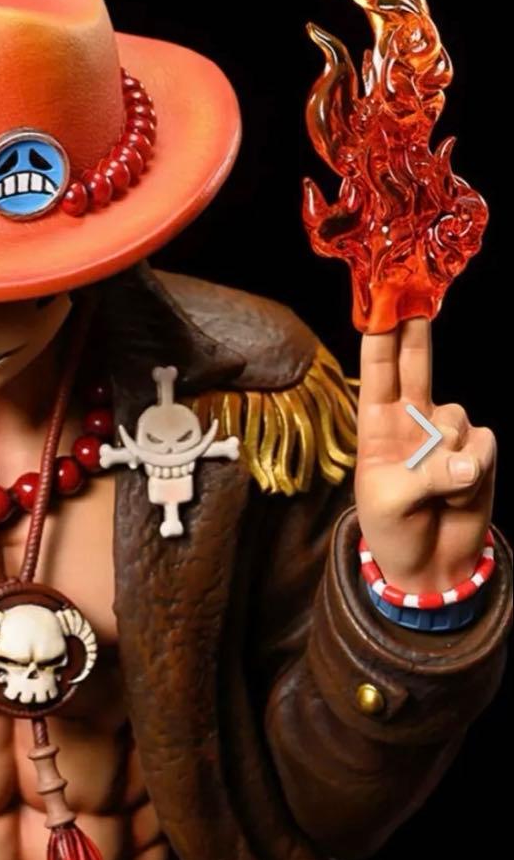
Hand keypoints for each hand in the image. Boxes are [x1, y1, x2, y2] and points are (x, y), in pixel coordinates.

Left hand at [355, 319, 495, 591]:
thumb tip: (468, 459)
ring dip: (450, 453)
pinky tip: (460, 491)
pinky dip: (475, 468)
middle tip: (415, 295)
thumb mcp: (392, 502)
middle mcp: (411, 422)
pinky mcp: (478, 451)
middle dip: (415, 333)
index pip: (377, 375)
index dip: (380, 340)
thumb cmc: (393, 529)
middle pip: (416, 367)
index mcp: (376, 427)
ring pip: (457, 417)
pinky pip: (483, 445)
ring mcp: (446, 434)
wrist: (430, 564)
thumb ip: (427, 475)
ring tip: (435, 488)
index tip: (380, 306)